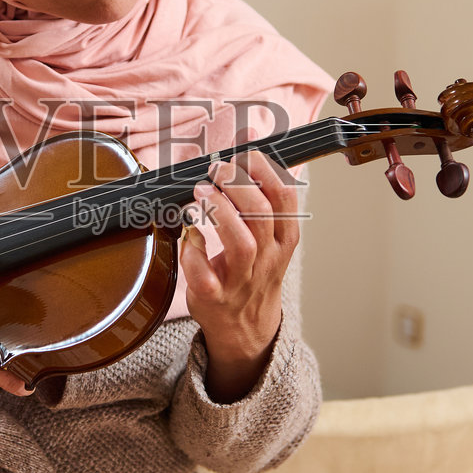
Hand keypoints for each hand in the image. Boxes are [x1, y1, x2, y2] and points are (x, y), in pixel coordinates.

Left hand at [181, 130, 300, 401]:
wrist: (246, 327)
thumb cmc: (252, 271)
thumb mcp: (268, 235)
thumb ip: (258, 195)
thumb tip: (245, 144)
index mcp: (284, 239)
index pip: (285, 198)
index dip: (265, 170)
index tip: (245, 154)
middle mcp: (267, 259)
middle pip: (261, 215)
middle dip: (239, 185)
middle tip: (218, 168)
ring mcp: (241, 280)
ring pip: (241, 244)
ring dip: (220, 212)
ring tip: (202, 191)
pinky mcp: (213, 297)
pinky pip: (204, 274)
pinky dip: (193, 251)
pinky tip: (188, 234)